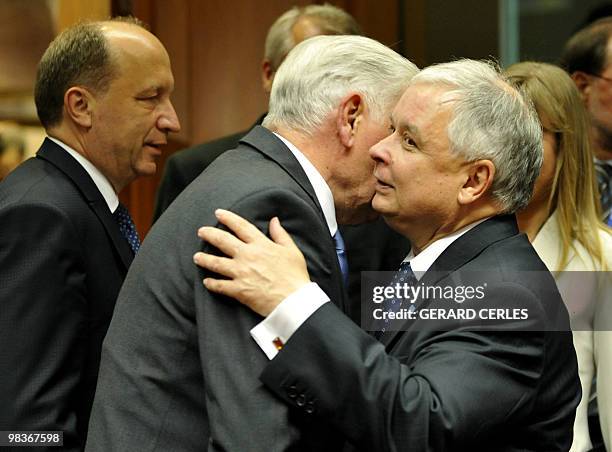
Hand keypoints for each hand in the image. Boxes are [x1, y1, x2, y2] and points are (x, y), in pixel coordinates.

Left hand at [193, 209, 310, 316]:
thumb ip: (280, 234)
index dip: (228, 218)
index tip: (218, 213)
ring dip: (204, 259)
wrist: (294, 300)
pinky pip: (219, 285)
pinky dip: (211, 284)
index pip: (240, 226)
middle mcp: (247, 256)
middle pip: (222, 241)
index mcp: (260, 244)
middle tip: (201, 231)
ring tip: (197, 257)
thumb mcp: (291, 250)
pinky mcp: (238, 290)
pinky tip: (207, 282)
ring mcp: (241, 273)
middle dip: (209, 234)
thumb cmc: (295, 275)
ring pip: (216, 263)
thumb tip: (274, 220)